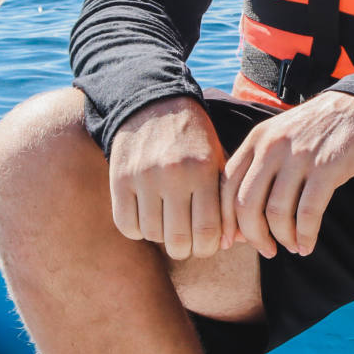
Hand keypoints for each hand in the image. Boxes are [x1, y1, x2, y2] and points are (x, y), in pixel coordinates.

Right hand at [108, 96, 228, 260]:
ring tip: (168, 223)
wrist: (154, 103)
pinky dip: (138, 229)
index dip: (209, 248)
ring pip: (152, 235)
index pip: (208, 231)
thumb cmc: (194, 139)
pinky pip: (126, 225)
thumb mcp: (217, 160)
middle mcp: (173, 175)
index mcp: (203, 170)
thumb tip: (233, 243)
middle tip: (188, 241)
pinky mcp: (120, 179)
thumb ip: (226, 199)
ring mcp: (143, 178)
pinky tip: (147, 216)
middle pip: (179, 241)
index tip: (208, 244)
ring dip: (161, 237)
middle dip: (186, 249)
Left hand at [221, 91, 353, 257]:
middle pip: (246, 204)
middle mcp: (272, 147)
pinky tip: (308, 244)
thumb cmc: (317, 130)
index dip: (226, 219)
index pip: (226, 186)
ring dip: (283, 238)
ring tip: (292, 246)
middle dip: (253, 236)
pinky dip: (305, 235)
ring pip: (277, 212)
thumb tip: (241, 219)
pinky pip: (308, 212)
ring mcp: (299, 157)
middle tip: (266, 250)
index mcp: (256, 140)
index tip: (232, 241)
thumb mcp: (279, 136)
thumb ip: (258, 167)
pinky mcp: (326, 168)